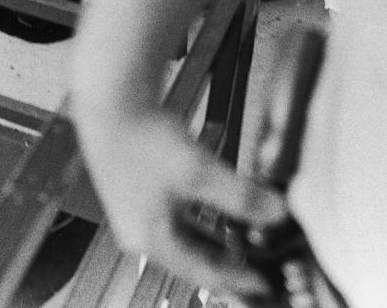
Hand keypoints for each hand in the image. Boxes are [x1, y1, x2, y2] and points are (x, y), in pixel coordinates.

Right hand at [72, 106, 287, 296]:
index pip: (201, 273)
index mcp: (148, 238)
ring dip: (217, 238)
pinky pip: (181, 214)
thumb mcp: (198, 172)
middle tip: (257, 269)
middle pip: (193, 257)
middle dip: (227, 262)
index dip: (237, 281)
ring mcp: (139, 209)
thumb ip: (241, 197)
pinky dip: (204, 217)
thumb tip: (274, 212)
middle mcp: (139, 229)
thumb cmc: (137, 137)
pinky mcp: (142, 188)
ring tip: (245, 240)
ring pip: (188, 234)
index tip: (262, 285)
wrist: (112, 101)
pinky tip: (220, 206)